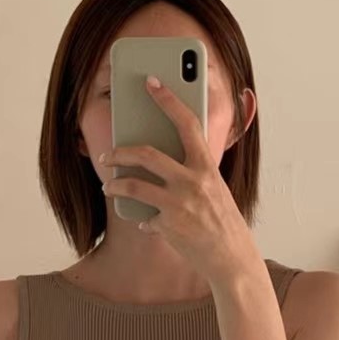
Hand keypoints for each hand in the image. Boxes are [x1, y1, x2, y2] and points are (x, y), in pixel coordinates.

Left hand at [98, 75, 258, 287]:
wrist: (231, 257)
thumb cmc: (222, 219)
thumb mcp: (215, 186)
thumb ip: (194, 168)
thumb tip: (165, 152)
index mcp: (206, 166)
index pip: (186, 123)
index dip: (168, 99)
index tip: (152, 81)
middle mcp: (192, 182)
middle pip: (146, 154)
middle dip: (120, 152)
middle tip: (107, 155)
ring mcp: (178, 205)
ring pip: (133, 185)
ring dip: (114, 185)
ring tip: (108, 186)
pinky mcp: (167, 226)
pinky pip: (145, 217)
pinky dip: (143, 219)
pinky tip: (146, 221)